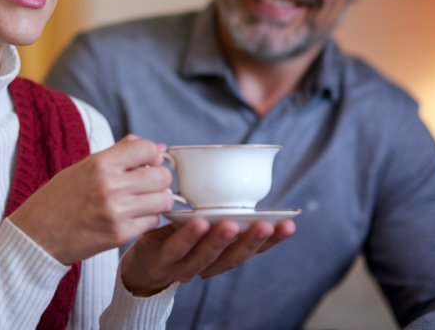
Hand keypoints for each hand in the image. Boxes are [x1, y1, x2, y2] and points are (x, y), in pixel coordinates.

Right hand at [8, 135, 174, 264]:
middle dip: (159, 180)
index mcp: (100, 164)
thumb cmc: (59, 198)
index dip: (153, 156)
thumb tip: (159, 149)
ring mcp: (116, 212)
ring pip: (163, 201)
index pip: (148, 149)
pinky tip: (132, 217)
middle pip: (162, 176)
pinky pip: (153, 222)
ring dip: (157, 201)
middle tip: (147, 185)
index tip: (147, 164)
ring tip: (142, 202)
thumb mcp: (84, 166)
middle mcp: (110, 186)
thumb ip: (121, 154)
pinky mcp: (119, 235)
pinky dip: (147, 219)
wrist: (37, 235)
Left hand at [120, 217, 295, 296]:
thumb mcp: (202, 218)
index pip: (253, 249)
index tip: (290, 223)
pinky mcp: (163, 261)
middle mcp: (209, 264)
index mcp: (223, 254)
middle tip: (267, 224)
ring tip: (231, 224)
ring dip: (221, 240)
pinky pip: (177, 249)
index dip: (272, 240)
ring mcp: (186, 266)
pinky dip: (189, 237)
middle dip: (252, 241)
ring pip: (207, 256)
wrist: (144, 258)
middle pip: (234, 256)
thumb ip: (220, 204)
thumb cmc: (178, 231)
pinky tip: (199, 223)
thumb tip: (238, 166)